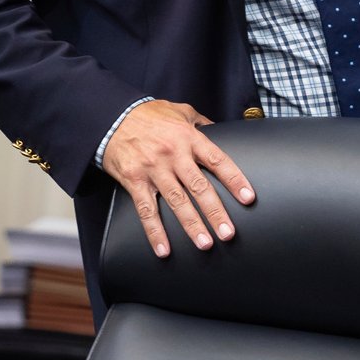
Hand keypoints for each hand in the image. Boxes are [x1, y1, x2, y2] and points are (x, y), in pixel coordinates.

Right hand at [102, 100, 254, 257]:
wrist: (111, 116)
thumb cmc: (148, 115)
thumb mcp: (179, 110)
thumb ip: (201, 122)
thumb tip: (220, 131)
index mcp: (188, 138)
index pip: (217, 161)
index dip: (234, 180)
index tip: (248, 198)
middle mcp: (173, 155)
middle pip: (198, 187)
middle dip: (215, 212)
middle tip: (228, 233)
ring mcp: (153, 169)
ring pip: (176, 201)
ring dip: (191, 225)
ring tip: (205, 243)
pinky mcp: (135, 181)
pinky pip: (146, 210)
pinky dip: (155, 232)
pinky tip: (164, 249)